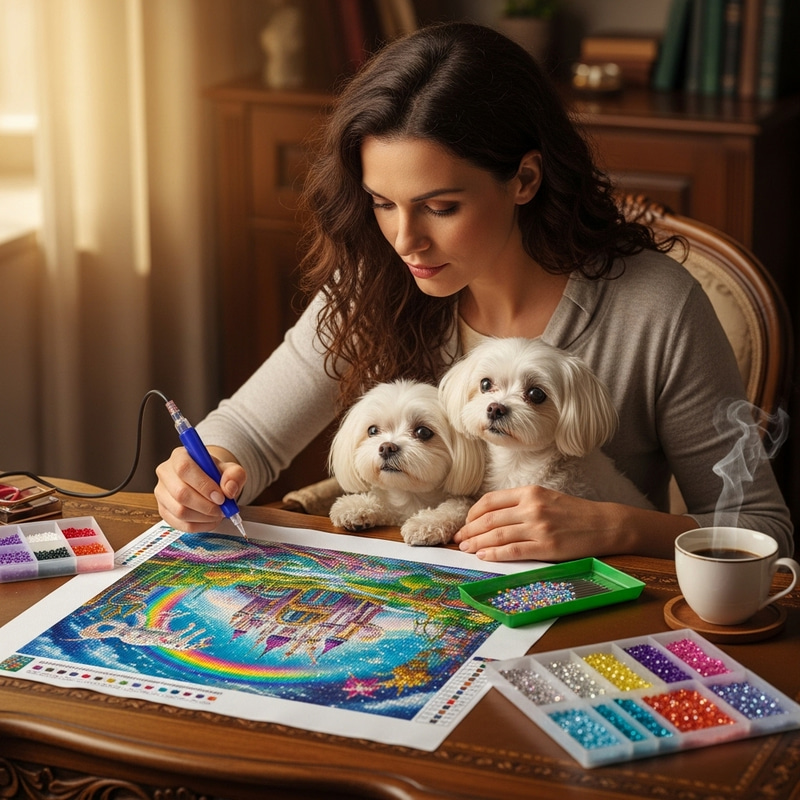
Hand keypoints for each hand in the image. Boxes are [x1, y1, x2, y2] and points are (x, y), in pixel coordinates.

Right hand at [154, 446, 245, 532]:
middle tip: (222, 509)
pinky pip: (179, 524)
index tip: (220, 497)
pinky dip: (199, 526)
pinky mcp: (163, 510)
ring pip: (179, 511)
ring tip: (218, 514)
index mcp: (180, 456)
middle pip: (180, 493)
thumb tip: (229, 489)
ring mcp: (161, 493)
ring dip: (203, 517)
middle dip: (206, 506)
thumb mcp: (231, 469)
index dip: (203, 485)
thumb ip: (235, 475)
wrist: (208, 481)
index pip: (185, 469)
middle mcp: (165, 473)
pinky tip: (210, 521)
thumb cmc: (216, 474)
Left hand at [454, 485, 691, 560]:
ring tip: (466, 549)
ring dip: (477, 543)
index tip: (465, 523)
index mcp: (530, 492)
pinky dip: (494, 554)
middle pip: (489, 519)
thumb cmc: (574, 513)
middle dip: (469, 530)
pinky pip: (513, 551)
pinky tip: (484, 557)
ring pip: (497, 535)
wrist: (606, 525)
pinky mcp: (546, 547)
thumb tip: (491, 517)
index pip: (490, 501)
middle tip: (458, 539)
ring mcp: (539, 527)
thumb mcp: (546, 498)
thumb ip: (520, 504)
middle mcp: (532, 507)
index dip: (473, 514)